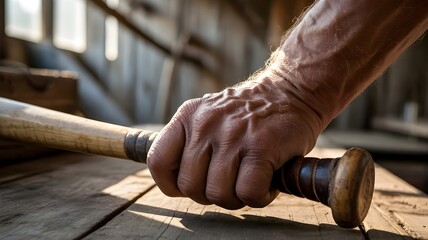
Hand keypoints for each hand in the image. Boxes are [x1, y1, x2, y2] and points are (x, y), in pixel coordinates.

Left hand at [147, 69, 323, 208]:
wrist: (292, 92)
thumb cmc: (249, 116)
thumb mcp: (209, 116)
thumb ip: (190, 142)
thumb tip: (175, 181)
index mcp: (188, 116)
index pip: (158, 161)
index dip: (172, 184)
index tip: (192, 184)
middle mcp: (206, 124)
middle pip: (190, 186)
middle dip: (210, 194)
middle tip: (230, 183)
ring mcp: (233, 134)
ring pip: (218, 193)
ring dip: (236, 198)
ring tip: (249, 181)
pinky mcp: (261, 146)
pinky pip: (247, 192)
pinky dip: (258, 197)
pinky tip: (266, 183)